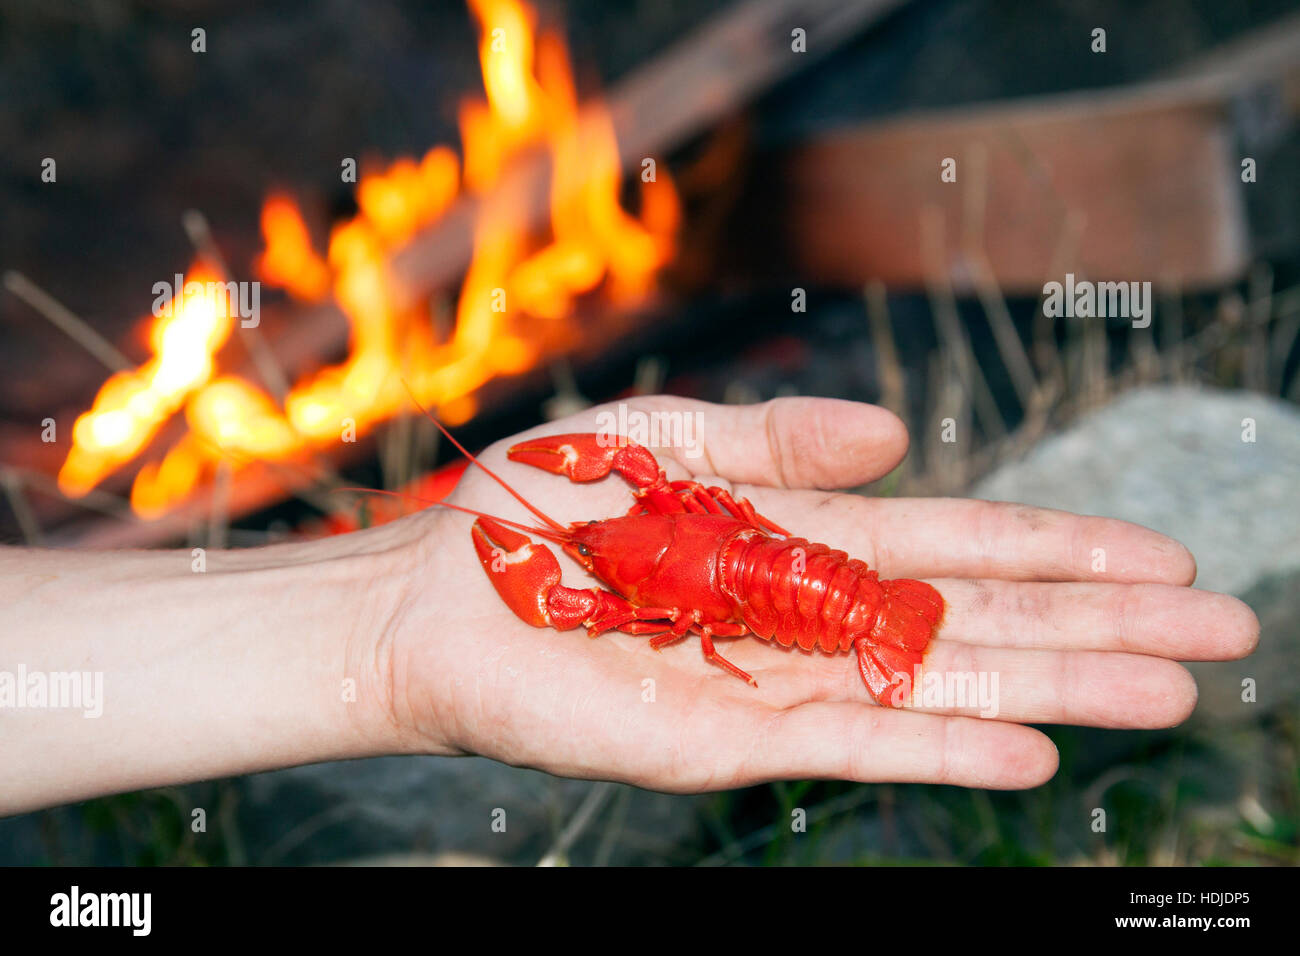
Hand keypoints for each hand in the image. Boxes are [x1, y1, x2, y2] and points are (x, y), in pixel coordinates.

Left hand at [381, 396, 1258, 790]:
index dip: (1057, 547)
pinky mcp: (730, 738)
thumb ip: (778, 437)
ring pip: (940, 687)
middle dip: (1098, 621)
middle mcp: (810, 610)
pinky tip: (1033, 747)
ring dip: (1056, 687)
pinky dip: (943, 747)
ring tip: (1172, 689)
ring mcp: (778, 677)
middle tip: (1222, 627)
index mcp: (800, 532)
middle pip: (978, 618)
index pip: (955, 542)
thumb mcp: (665, 436)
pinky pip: (853, 744)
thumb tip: (897, 432)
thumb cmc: (540, 510)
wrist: (438, 595)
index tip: (1156, 552)